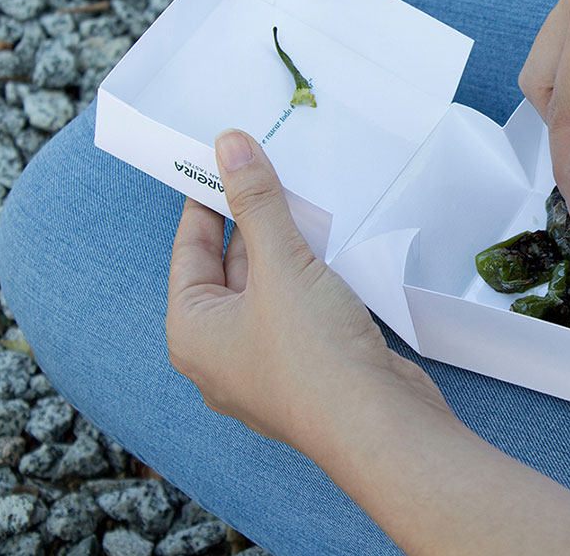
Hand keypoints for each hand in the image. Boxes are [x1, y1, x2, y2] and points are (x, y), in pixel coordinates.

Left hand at [166, 129, 448, 451]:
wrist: (379, 424)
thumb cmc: (313, 355)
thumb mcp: (280, 264)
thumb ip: (257, 202)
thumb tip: (228, 144)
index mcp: (193, 332)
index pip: (190, 250)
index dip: (206, 200)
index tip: (222, 159)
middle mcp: (222, 352)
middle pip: (229, 269)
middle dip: (252, 221)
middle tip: (269, 169)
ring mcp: (267, 363)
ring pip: (268, 289)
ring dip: (285, 248)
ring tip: (303, 198)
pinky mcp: (309, 367)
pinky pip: (298, 309)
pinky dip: (309, 277)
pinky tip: (330, 247)